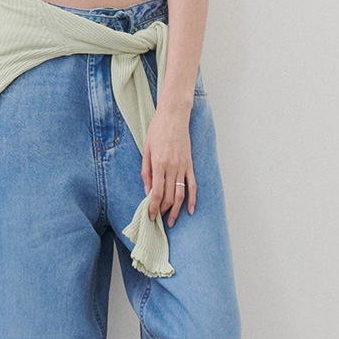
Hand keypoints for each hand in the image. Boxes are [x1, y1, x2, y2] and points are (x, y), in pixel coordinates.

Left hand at [141, 104, 195, 227]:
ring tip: (171, 222)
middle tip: (158, 221)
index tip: (150, 217)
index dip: (153, 207)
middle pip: (168, 196)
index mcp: (159, 164)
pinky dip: (192, 199)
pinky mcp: (190, 164)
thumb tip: (146, 191)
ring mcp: (183, 167)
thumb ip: (146, 172)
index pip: (156, 192)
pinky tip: (190, 210)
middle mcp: (172, 167)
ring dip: (176, 210)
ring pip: (180, 194)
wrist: (174, 116)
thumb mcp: (146, 150)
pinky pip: (192, 185)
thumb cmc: (157, 130)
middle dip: (163, 211)